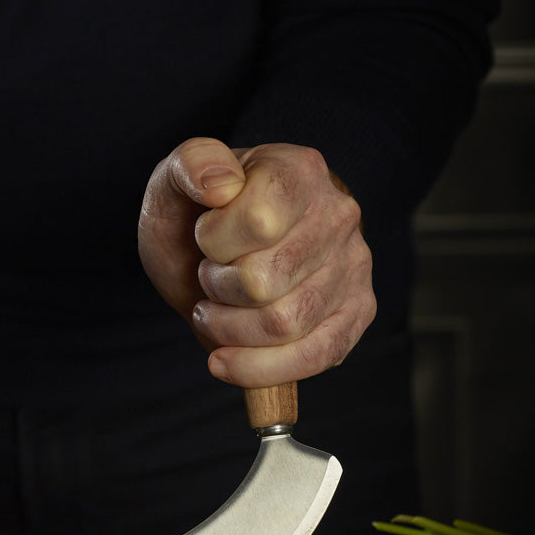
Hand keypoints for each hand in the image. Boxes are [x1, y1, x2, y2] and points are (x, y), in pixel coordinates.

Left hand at [138, 137, 374, 386]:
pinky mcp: (357, 312)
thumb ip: (191, 164)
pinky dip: (261, 369)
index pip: (257, 222)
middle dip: (217, 291)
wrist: (226, 248)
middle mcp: (339, 215)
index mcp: (300, 170)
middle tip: (209, 279)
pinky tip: (225, 362)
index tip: (205, 237)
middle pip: (264, 283)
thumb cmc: (202, 218)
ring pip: (284, 325)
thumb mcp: (177, 183)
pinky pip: (316, 357)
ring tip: (216, 313)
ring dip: (230, 330)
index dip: (214, 243)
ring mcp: (354, 266)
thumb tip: (221, 184)